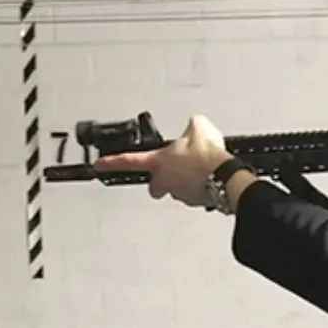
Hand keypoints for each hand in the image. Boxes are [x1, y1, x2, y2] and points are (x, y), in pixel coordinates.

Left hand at [95, 115, 230, 205]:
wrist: (226, 177)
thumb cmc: (208, 157)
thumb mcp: (198, 127)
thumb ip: (191, 125)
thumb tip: (194, 126)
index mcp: (160, 162)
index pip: (130, 161)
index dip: (112, 162)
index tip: (100, 164)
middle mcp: (166, 181)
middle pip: (154, 187)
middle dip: (159, 182)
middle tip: (168, 174)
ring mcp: (181, 194)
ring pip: (176, 190)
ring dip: (184, 181)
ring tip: (200, 169)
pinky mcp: (197, 201)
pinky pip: (195, 194)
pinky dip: (200, 186)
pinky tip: (210, 176)